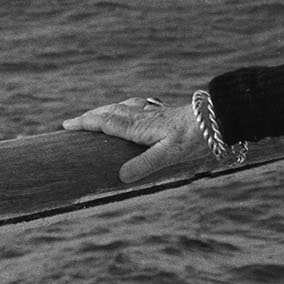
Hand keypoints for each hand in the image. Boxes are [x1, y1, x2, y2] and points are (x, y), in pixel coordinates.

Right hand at [62, 96, 210, 183]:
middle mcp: (143, 117)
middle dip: (90, 116)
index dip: (86, 124)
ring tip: (95, 114)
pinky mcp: (165, 113)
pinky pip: (138, 106)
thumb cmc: (193, 138)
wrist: (217, 120)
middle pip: (110, 112)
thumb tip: (120, 177)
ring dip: (106, 110)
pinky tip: (131, 109)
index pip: (105, 122)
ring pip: (123, 107)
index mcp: (139, 127)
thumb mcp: (168, 156)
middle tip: (73, 123)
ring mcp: (154, 113)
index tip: (67, 126)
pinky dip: (126, 107)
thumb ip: (144, 165)